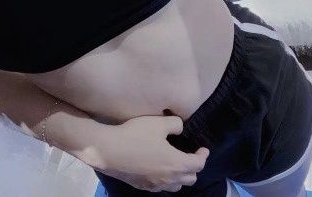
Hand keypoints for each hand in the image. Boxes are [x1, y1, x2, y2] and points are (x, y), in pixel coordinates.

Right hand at [89, 115, 209, 192]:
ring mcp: (155, 185)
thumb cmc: (136, 135)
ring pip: (176, 186)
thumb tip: (180, 129)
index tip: (203, 149)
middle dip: (193, 168)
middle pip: (190, 179)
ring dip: (180, 177)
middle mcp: (169, 179)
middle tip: (190, 156)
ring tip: (175, 165)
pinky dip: (165, 180)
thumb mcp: (158, 123)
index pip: (198, 165)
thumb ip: (175, 124)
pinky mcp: (142, 186)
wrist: (108, 150)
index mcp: (176, 163)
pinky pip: (160, 187)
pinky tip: (157, 170)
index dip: (203, 156)